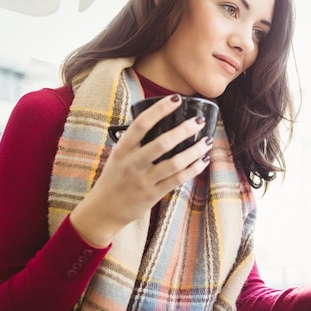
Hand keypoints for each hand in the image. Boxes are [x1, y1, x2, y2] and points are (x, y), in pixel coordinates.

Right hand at [69, 94, 213, 247]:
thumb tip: (159, 124)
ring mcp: (143, 180)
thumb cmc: (113, 180)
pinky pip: (178, 179)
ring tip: (207, 141)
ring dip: (194, 151)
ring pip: (175, 163)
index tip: (176, 99)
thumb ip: (135, 144)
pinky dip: (193, 169)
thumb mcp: (119, 157)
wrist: (103, 211)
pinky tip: (203, 160)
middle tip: (199, 121)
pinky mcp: (153, 194)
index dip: (159, 110)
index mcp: (122, 150)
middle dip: (184, 130)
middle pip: (162, 143)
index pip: (141, 124)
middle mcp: (132, 163)